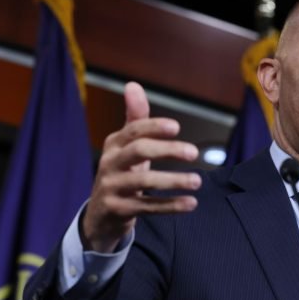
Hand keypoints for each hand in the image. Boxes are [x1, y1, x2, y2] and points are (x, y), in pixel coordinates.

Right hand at [81, 82, 201, 252]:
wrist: (101, 214)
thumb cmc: (122, 173)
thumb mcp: (127, 146)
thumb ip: (135, 119)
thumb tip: (133, 85)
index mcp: (114, 144)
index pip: (134, 130)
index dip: (154, 127)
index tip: (177, 127)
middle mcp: (110, 163)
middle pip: (139, 151)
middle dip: (168, 150)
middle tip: (194, 152)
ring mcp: (112, 187)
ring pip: (144, 181)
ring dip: (174, 180)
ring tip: (197, 181)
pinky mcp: (118, 210)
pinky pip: (147, 207)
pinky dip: (171, 205)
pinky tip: (190, 203)